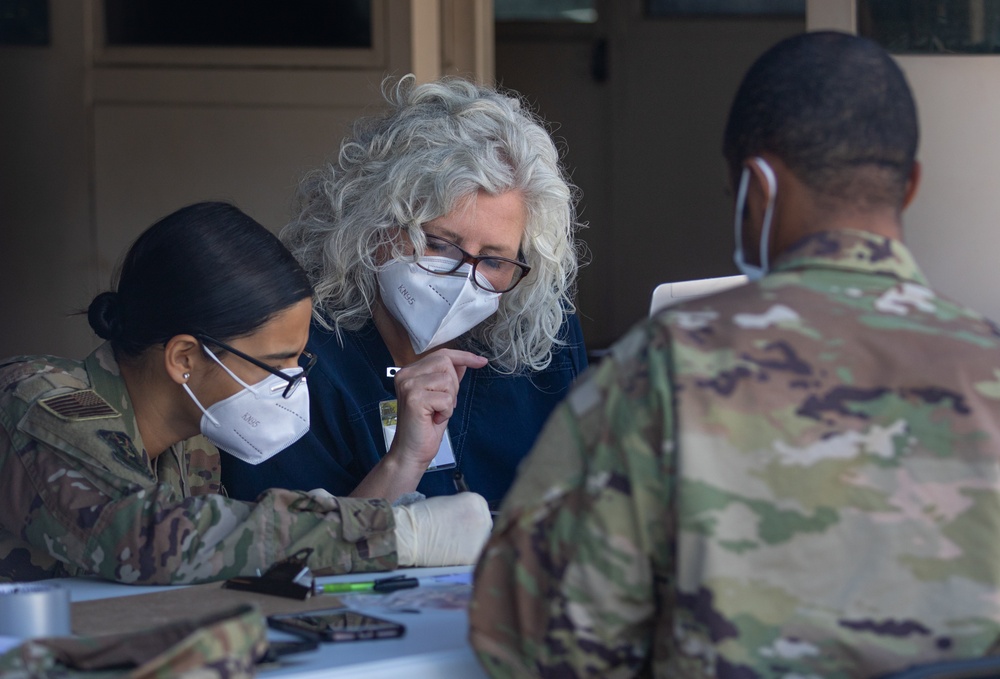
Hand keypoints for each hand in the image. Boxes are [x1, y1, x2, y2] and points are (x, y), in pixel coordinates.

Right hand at [389, 349, 487, 470]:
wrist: (412, 451)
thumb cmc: (425, 427)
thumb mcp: (441, 397)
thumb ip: (448, 378)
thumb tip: (463, 362)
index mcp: (409, 372)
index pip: (441, 355)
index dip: (463, 357)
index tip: (481, 361)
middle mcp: (405, 375)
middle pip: (445, 364)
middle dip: (453, 386)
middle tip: (442, 405)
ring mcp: (408, 385)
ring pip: (447, 381)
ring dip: (449, 401)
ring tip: (436, 413)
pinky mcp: (414, 398)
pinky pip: (446, 398)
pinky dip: (446, 411)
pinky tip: (434, 419)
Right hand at [392, 493, 492, 566]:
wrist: (410, 534)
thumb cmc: (422, 516)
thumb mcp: (448, 503)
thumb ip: (462, 509)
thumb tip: (467, 520)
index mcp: (476, 500)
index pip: (481, 509)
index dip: (470, 517)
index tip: (460, 523)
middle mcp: (483, 517)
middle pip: (485, 525)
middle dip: (474, 530)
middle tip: (457, 536)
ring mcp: (481, 537)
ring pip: (483, 542)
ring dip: (473, 544)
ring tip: (454, 547)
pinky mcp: (474, 555)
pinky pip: (476, 556)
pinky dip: (467, 557)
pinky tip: (454, 555)